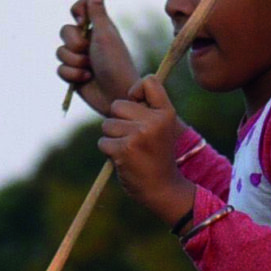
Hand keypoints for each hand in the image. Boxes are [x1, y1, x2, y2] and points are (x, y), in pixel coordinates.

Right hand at [57, 0, 139, 115]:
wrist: (117, 95)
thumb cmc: (116, 63)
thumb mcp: (106, 35)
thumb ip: (98, 14)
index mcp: (98, 28)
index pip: (79, 9)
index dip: (77, 11)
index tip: (82, 20)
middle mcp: (88, 41)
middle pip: (65, 31)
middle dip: (74, 43)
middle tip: (88, 51)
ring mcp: (80, 58)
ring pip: (60, 52)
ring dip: (75, 62)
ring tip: (90, 69)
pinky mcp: (73, 74)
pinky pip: (60, 69)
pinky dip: (73, 75)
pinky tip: (87, 79)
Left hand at [100, 78, 195, 224]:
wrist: (163, 188)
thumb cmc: (158, 156)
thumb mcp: (162, 128)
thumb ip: (148, 109)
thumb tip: (129, 92)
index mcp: (166, 113)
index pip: (149, 81)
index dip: (136, 90)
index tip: (137, 103)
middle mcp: (154, 121)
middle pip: (118, 105)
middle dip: (118, 120)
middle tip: (133, 137)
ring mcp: (139, 135)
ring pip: (107, 124)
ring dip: (113, 137)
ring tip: (130, 150)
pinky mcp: (124, 149)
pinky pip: (103, 142)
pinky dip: (109, 151)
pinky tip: (124, 160)